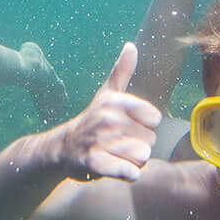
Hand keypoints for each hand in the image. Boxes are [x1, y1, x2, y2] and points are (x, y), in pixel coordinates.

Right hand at [48, 43, 160, 181]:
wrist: (64, 148)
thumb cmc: (93, 120)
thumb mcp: (107, 94)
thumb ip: (122, 70)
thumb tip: (131, 46)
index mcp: (115, 101)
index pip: (154, 119)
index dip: (144, 126)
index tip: (127, 126)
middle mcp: (108, 118)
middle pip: (150, 140)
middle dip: (138, 146)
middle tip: (118, 143)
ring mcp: (101, 140)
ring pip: (142, 157)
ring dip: (133, 162)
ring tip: (116, 155)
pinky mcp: (95, 163)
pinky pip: (129, 172)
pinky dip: (128, 174)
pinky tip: (119, 170)